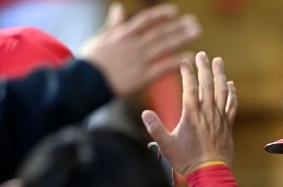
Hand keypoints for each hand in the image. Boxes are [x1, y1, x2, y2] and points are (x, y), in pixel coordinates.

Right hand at [79, 3, 200, 97]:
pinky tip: (190, 58)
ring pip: (165, 46)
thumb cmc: (90, 62)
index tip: (174, 12)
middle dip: (178, 27)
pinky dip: (178, 61)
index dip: (161, 15)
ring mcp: (140, 59)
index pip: (146, 20)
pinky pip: (164, 67)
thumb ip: (113, 24)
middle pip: (160, 32)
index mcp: (123, 34)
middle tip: (195, 23)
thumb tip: (118, 9)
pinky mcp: (143, 76)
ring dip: (182, 38)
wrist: (86, 81)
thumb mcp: (100, 38)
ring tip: (196, 33)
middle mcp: (134, 44)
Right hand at [141, 52, 236, 174]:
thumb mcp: (167, 145)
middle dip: (204, 68)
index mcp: (192, 115)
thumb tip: (144, 113)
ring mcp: (219, 118)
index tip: (185, 61)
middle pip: (207, 84)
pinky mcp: (228, 126)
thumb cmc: (187, 160)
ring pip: (222, 91)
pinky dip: (232, 94)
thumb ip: (155, 128)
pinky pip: (232, 105)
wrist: (210, 173)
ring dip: (220, 75)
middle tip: (202, 54)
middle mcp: (207, 113)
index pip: (190, 88)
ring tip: (219, 62)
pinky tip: (231, 85)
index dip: (187, 73)